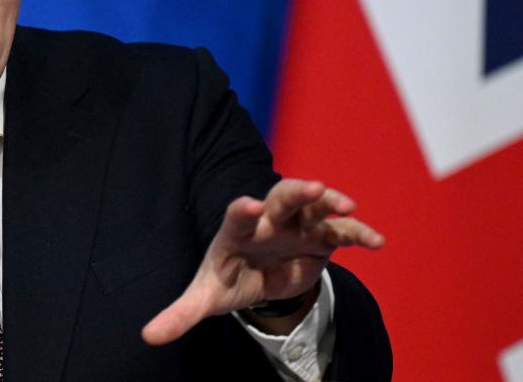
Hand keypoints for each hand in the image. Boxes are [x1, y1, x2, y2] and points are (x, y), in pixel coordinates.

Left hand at [141, 178, 383, 344]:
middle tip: (312, 188)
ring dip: (330, 202)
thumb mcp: (206, 297)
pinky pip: (342, 232)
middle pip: (281, 198)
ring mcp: (296, 226)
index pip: (237, 216)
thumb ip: (180, 313)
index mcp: (237, 231)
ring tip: (348, 207)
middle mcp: (268, 221)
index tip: (248, 207)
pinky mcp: (321, 239)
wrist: (257, 278)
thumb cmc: (228, 279)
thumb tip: (148, 337)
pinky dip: (358, 234)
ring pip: (314, 206)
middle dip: (296, 192)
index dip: (242, 211)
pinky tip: (377, 243)